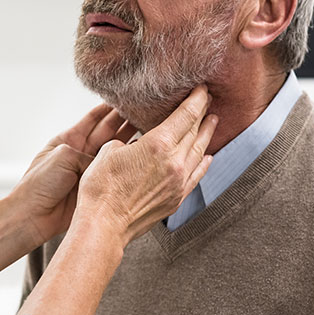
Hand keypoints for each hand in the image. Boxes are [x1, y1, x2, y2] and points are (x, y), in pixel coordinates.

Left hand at [8, 103, 137, 247]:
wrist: (33, 216)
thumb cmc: (39, 185)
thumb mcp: (63, 157)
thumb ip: (88, 153)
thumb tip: (109, 159)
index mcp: (69, 139)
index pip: (94, 118)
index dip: (109, 107)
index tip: (127, 97)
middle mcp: (82, 152)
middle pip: (108, 131)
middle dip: (126, 120)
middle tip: (145, 110)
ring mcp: (90, 169)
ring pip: (115, 149)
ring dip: (130, 138)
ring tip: (150, 127)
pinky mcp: (97, 186)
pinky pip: (116, 170)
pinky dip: (129, 161)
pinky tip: (142, 152)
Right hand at [74, 85, 217, 246]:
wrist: (104, 225)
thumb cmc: (100, 188)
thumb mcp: (109, 152)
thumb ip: (128, 142)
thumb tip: (135, 144)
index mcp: (158, 145)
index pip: (185, 116)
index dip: (196, 100)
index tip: (202, 89)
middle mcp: (174, 162)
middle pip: (195, 132)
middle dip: (202, 114)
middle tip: (208, 100)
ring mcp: (178, 182)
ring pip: (198, 153)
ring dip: (206, 136)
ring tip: (212, 122)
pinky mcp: (176, 199)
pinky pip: (196, 176)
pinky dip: (203, 163)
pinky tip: (207, 157)